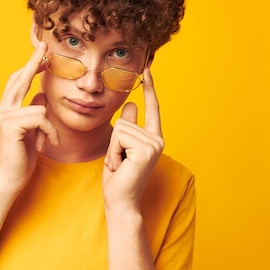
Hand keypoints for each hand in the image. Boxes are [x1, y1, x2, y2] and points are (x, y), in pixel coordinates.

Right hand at [0, 42, 58, 192]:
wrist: (7, 180)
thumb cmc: (19, 159)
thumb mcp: (31, 132)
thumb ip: (33, 113)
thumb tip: (42, 95)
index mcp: (5, 110)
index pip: (16, 81)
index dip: (29, 66)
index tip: (41, 54)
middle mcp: (1, 110)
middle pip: (19, 79)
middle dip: (33, 61)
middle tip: (44, 45)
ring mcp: (4, 117)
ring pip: (39, 107)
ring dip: (49, 128)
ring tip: (46, 143)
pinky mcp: (11, 126)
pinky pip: (41, 119)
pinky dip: (49, 133)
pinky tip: (46, 145)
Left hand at [102, 67, 164, 210]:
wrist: (120, 202)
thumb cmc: (118, 177)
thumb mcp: (119, 147)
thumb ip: (128, 125)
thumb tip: (130, 103)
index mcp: (153, 138)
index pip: (152, 107)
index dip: (149, 87)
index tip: (147, 67)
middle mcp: (157, 139)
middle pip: (125, 120)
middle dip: (114, 142)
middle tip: (119, 162)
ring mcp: (153, 144)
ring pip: (120, 128)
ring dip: (112, 149)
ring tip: (119, 165)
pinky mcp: (146, 150)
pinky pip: (119, 137)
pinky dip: (113, 153)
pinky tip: (120, 167)